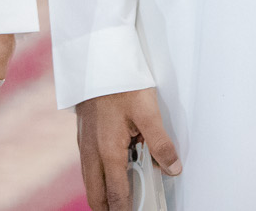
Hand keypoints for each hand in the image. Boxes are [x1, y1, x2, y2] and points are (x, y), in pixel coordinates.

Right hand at [75, 87, 180, 210]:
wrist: (97, 60)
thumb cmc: (120, 82)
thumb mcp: (147, 111)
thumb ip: (161, 143)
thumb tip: (172, 168)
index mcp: (108, 152)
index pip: (116, 195)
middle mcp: (91, 152)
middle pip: (96, 195)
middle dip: (109, 209)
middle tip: (125, 210)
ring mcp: (84, 144)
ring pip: (90, 181)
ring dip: (103, 193)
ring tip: (122, 196)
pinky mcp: (83, 135)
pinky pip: (88, 166)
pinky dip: (99, 176)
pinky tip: (114, 168)